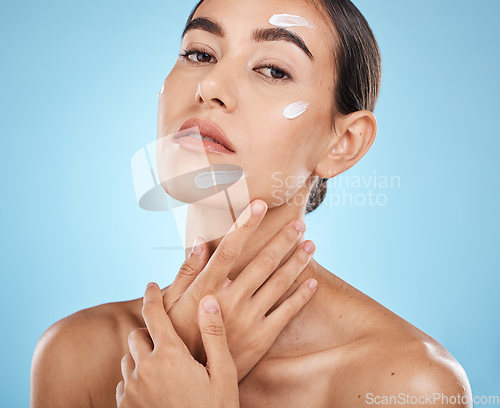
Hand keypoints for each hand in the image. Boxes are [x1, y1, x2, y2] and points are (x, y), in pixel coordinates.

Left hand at [116, 282, 238, 407]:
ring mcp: (131, 390)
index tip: (151, 284)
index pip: (154, 314)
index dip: (152, 295)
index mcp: (170, 356)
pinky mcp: (124, 407)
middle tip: (166, 340)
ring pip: (129, 358)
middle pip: (137, 334)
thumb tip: (208, 299)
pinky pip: (124, 381)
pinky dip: (135, 378)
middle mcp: (145, 369)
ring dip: (141, 355)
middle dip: (149, 332)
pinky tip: (154, 388)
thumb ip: (213, 333)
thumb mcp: (223, 374)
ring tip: (163, 366)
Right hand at [162, 199, 317, 380]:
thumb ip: (186, 271)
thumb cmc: (179, 331)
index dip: (245, 225)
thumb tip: (199, 241)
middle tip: (300, 224)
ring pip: (279, 283)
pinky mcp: (262, 337)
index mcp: (208, 288)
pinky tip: (313, 281)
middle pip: (263, 262)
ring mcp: (249, 319)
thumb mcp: (173, 303)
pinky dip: (302, 296)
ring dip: (297, 262)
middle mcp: (231, 300)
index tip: (259, 205)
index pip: (230, 249)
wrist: (193, 376)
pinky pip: (287, 312)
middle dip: (283, 240)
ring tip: (311, 245)